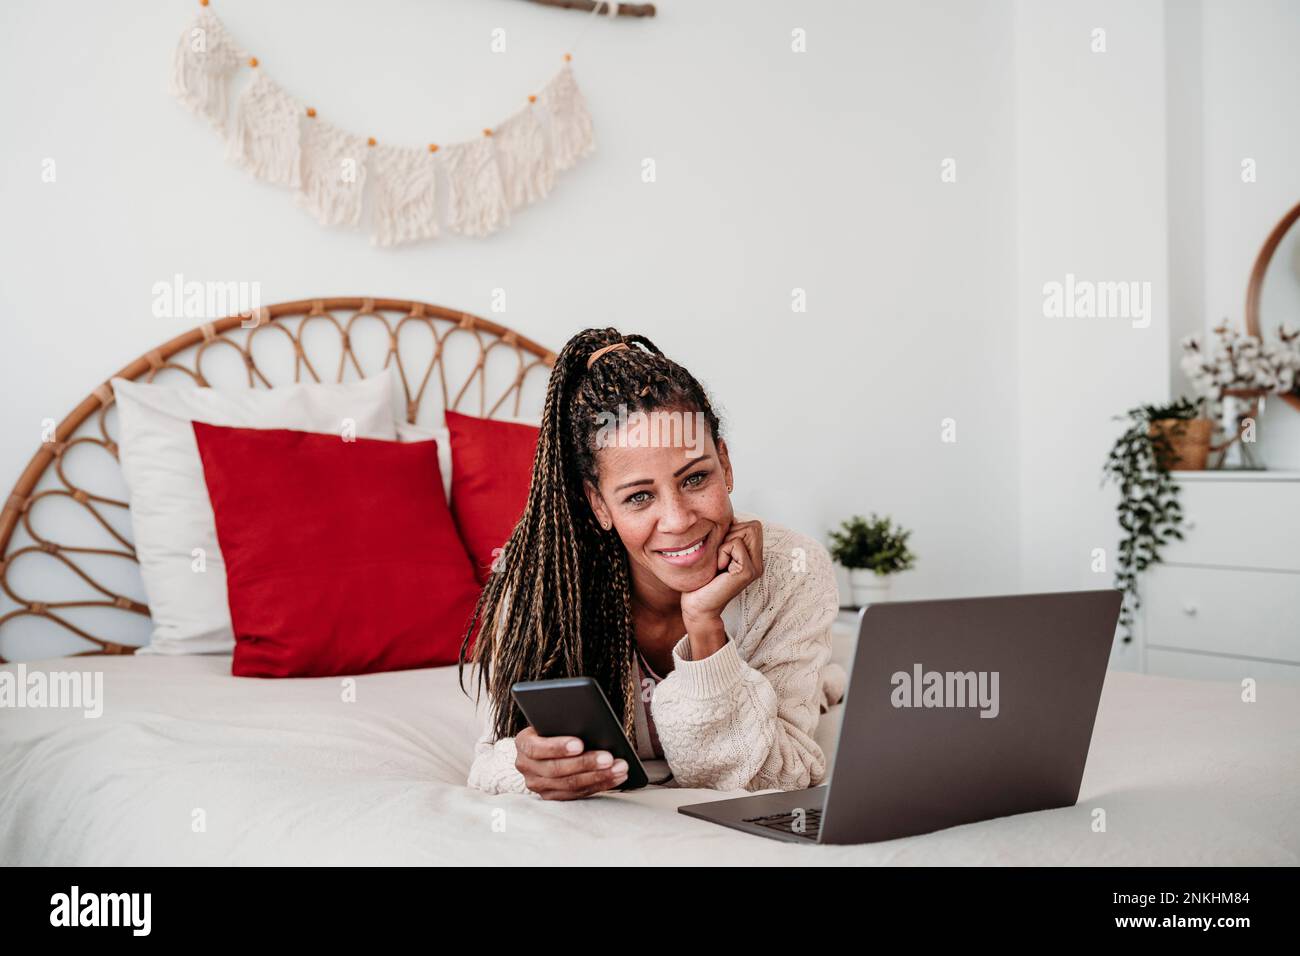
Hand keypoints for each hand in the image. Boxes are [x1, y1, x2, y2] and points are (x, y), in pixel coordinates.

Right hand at [514, 726, 628, 799]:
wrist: (548, 743)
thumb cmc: (556, 725)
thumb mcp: (554, 720)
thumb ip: (565, 722)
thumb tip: (591, 723)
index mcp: (523, 743)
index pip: (536, 748)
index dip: (557, 747)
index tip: (580, 743)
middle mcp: (525, 766)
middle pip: (556, 769)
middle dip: (585, 763)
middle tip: (609, 757)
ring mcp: (538, 784)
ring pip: (569, 785)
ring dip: (598, 776)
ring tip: (619, 767)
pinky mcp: (551, 796)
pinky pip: (577, 794)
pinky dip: (599, 785)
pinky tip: (616, 777)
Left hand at [679, 518, 764, 624]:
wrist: (697, 606)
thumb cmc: (702, 579)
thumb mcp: (716, 551)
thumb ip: (727, 536)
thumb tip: (731, 518)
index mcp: (752, 556)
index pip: (753, 525)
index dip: (734, 529)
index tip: (721, 549)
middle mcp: (758, 562)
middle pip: (753, 526)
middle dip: (731, 534)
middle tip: (720, 555)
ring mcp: (755, 568)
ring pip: (745, 531)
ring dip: (726, 542)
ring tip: (719, 562)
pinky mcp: (748, 572)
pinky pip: (736, 544)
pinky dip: (722, 552)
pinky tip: (719, 568)